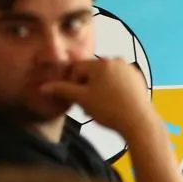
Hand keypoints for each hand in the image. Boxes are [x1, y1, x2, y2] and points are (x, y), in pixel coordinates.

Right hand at [36, 57, 152, 132]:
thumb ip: (62, 90)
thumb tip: (43, 87)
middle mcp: (115, 60)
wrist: (139, 121)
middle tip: (88, 106)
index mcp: (100, 63)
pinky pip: (118, 80)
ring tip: (100, 108)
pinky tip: (114, 105)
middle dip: (86, 87)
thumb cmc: (109, 109)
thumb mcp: (82, 100)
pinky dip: (113, 90)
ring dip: (98, 89)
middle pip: (91, 72)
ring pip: (105, 77)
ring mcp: (128, 68)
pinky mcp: (137, 78)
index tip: (76, 99)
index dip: (72, 84)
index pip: (77, 69)